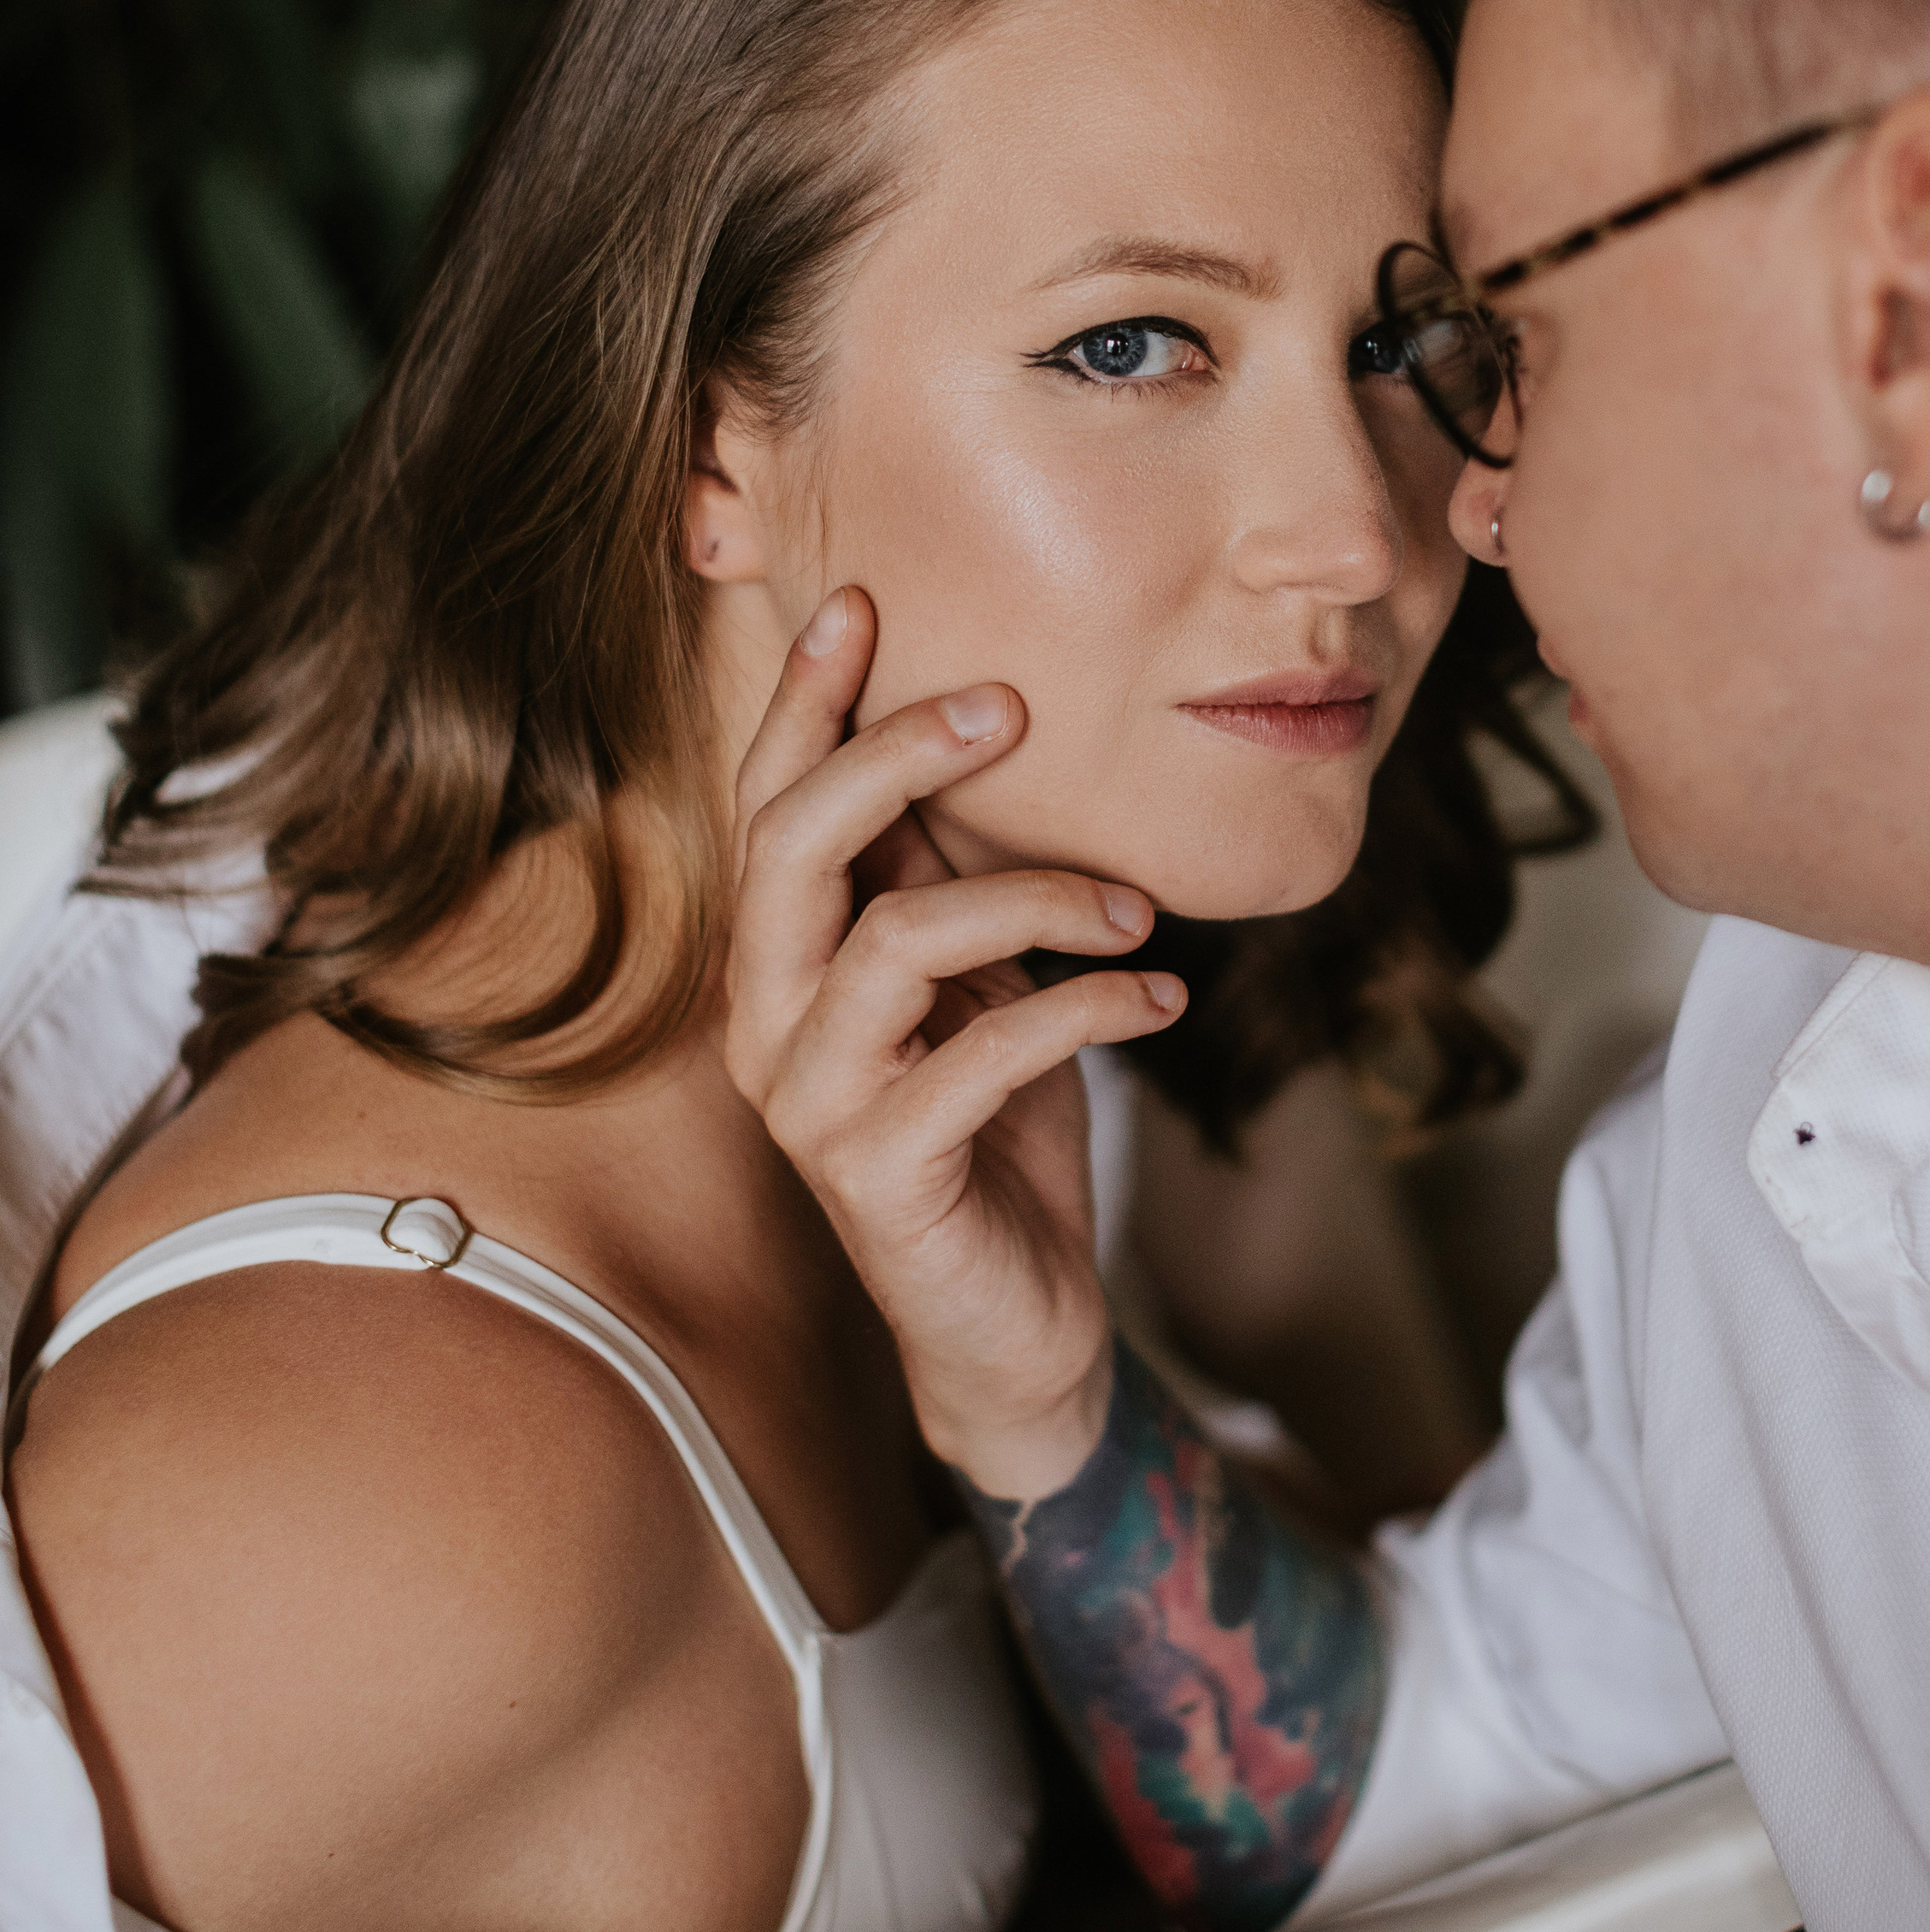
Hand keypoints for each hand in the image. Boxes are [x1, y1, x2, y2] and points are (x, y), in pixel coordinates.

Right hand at [724, 588, 1185, 1495]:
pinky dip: (1089, 1005)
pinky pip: (982, 1051)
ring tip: (1137, 914)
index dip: (803, 704)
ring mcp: (815, 1105)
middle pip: (791, 847)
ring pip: (893, 938)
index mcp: (783, 962)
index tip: (863, 605)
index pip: (767, 805)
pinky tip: (1160, 1001)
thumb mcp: (975, 981)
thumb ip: (943, 879)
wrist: (1018, 1327)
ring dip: (1038, 896)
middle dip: (897, 755)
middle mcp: (770, 1023)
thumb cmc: (995, 1133)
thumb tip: (976, 731)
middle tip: (1012, 706)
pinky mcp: (884, 1177)